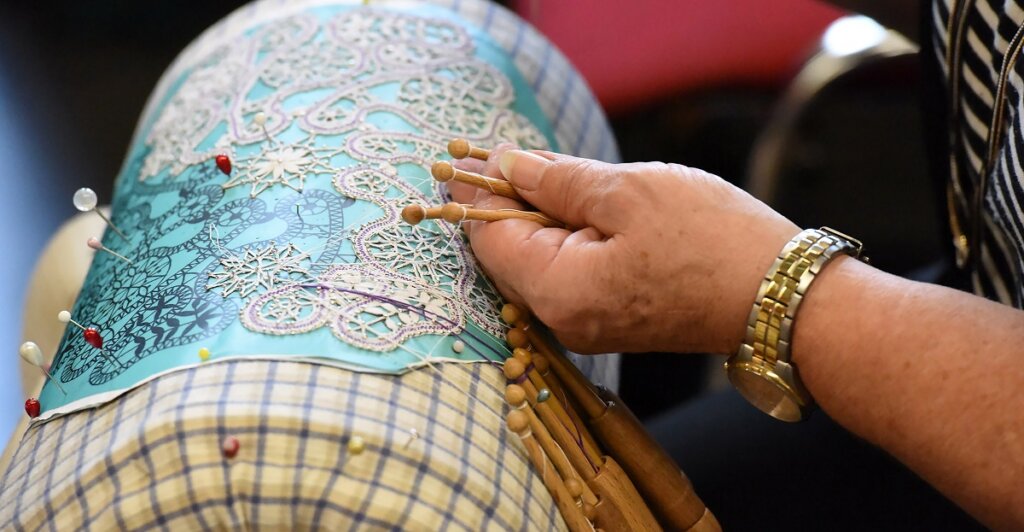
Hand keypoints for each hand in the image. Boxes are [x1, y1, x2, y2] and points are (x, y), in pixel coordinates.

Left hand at [448, 145, 799, 353]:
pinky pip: (569, 275)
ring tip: (565, 177)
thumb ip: (557, 181)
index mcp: (558, 290)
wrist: (779, 297)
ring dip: (544, 218)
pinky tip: (590, 210)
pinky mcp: (610, 322)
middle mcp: (562, 320)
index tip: (476, 153)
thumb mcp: (628, 192)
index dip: (478, 193)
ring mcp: (587, 326)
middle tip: (524, 157)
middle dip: (511, 203)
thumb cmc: (710, 241)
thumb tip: (509, 165)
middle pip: (509, 254)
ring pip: (540, 263)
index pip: (488, 239)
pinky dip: (569, 239)